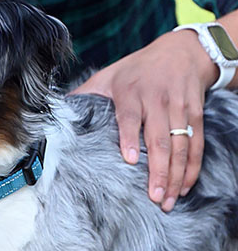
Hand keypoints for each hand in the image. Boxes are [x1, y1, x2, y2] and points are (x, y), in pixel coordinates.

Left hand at [70, 30, 217, 210]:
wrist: (183, 51)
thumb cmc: (136, 70)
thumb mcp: (107, 76)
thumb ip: (84, 96)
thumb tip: (54, 118)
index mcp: (131, 92)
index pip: (129, 116)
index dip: (130, 138)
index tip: (129, 161)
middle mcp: (157, 99)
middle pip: (159, 138)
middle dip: (158, 170)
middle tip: (154, 197)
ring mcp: (179, 107)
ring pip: (180, 145)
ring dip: (176, 175)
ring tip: (168, 200)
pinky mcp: (195, 113)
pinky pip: (196, 144)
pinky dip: (192, 167)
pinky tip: (185, 187)